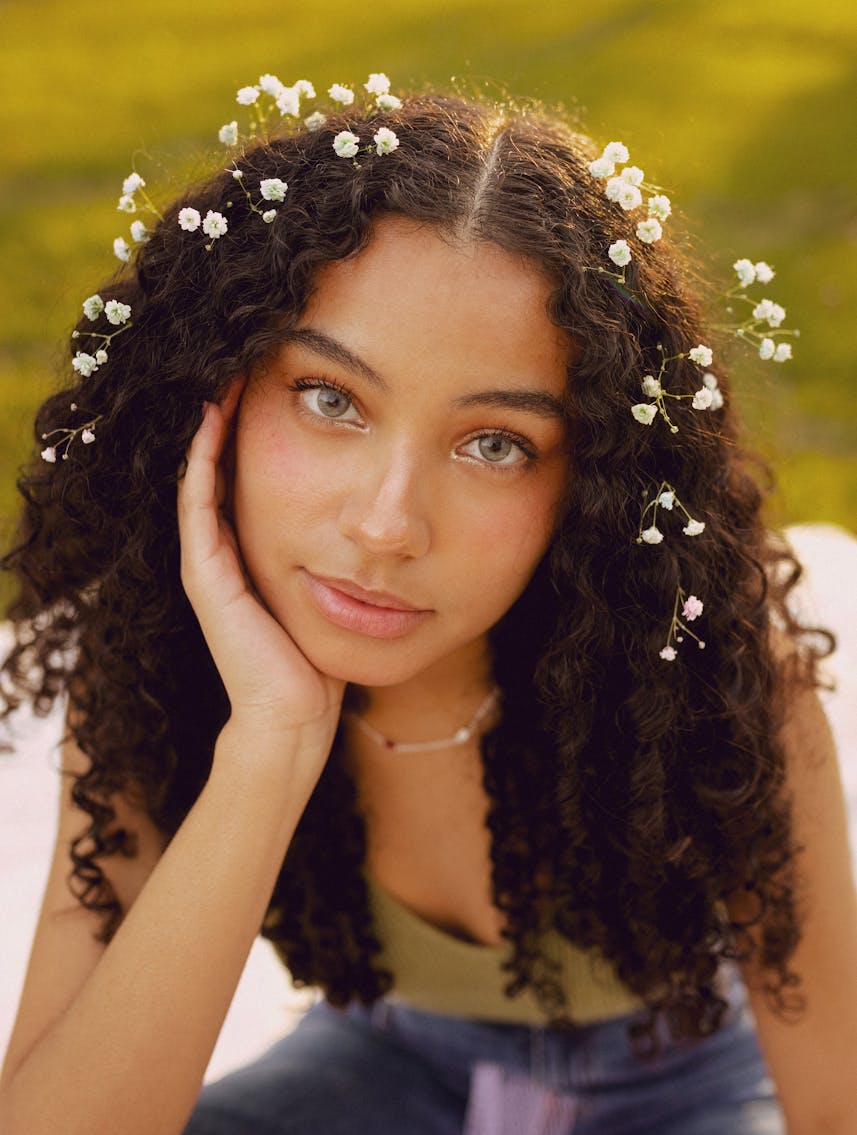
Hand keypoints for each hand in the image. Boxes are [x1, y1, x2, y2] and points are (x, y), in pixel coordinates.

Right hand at [178, 379, 344, 752]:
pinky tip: (212, 414)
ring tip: (224, 370)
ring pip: (204, 472)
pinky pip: (199, 501)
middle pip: (224, 465)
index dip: (259, 428)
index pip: (250, 474)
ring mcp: (208, 561)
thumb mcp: (338, 593)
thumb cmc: (324, 661)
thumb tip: (389, 524)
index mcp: (255, 552)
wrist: (296, 716)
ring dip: (212, 422)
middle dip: (233, 414)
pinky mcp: (204, 574)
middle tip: (245, 357)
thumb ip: (346, 559)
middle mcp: (224, 551)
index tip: (280, 379)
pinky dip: (203, 456)